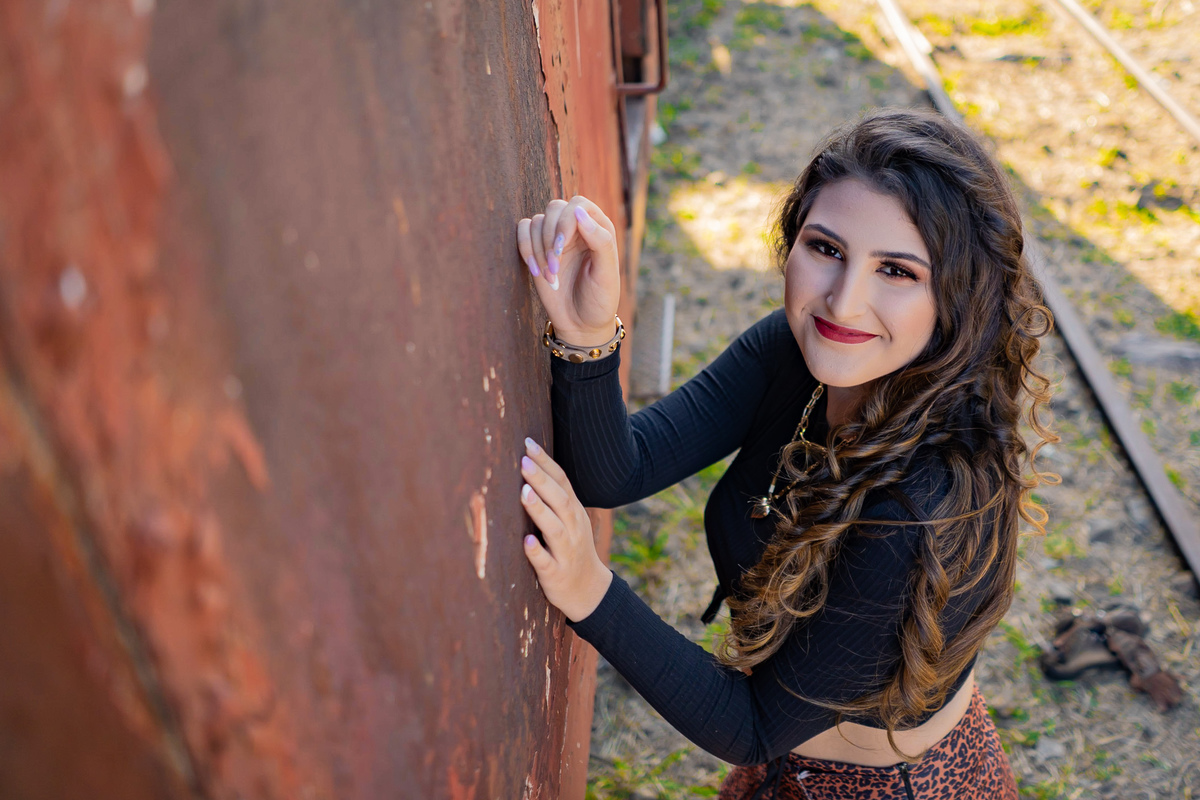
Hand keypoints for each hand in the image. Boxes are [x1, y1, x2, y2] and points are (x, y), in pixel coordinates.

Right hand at [516, 196, 621, 343]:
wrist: (581, 325)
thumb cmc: (599, 300)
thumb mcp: (606, 274)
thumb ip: (600, 240)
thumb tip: (578, 212)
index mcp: (599, 229)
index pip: (578, 205)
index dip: (566, 221)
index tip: (561, 247)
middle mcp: (577, 229)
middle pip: (554, 208)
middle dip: (550, 238)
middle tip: (555, 267)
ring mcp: (556, 238)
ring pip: (537, 222)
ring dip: (539, 250)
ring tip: (551, 276)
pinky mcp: (538, 250)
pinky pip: (523, 231)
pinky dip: (525, 248)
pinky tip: (537, 271)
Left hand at [519, 437, 612, 622]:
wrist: (589, 591)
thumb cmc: (571, 548)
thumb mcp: (569, 519)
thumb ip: (553, 496)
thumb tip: (528, 463)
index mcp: (574, 512)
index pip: (562, 482)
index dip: (546, 462)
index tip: (528, 444)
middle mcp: (573, 528)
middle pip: (559, 500)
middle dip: (541, 480)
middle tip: (523, 461)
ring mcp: (566, 552)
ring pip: (554, 528)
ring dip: (539, 510)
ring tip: (524, 493)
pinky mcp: (556, 574)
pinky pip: (547, 563)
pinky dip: (537, 552)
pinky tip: (526, 542)